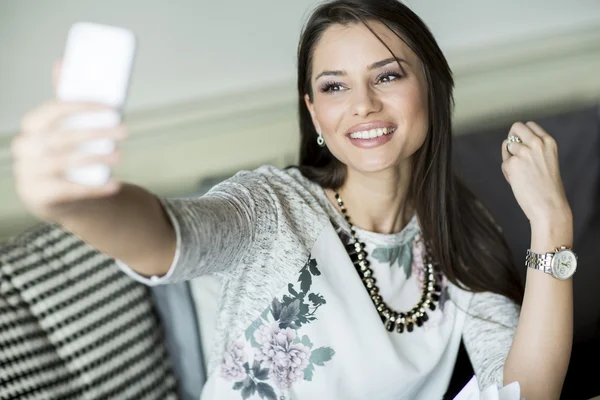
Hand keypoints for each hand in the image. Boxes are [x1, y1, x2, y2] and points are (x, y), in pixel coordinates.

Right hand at [11, 61, 127, 220]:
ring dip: (97, 158)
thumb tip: (64, 60)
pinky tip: (115, 184)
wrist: (60, 198)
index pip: (54, 110)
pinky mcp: (39, 196)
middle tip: (125, 130)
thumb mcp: (66, 128)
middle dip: (96, 132)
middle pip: (62, 137)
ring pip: (65, 162)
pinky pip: (69, 190)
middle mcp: (25, 148)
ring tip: (121, 155)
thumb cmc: (66, 154)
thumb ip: (67, 101)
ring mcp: (29, 173)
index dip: (83, 107)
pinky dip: (95, 187)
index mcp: (32, 126)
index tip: (113, 108)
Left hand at [501, 121, 571, 225]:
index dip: (522, 134)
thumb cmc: (547, 187)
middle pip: (516, 127)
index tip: (522, 144)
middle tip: (514, 153)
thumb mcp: (547, 160)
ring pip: (507, 144)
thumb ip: (533, 149)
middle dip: (512, 138)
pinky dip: (507, 172)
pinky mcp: (512, 163)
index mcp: (549, 141)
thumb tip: (509, 142)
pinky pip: (504, 162)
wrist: (549, 205)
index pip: (530, 125)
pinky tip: (518, 181)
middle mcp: (537, 143)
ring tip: (520, 173)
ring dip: (509, 157)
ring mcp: (524, 152)